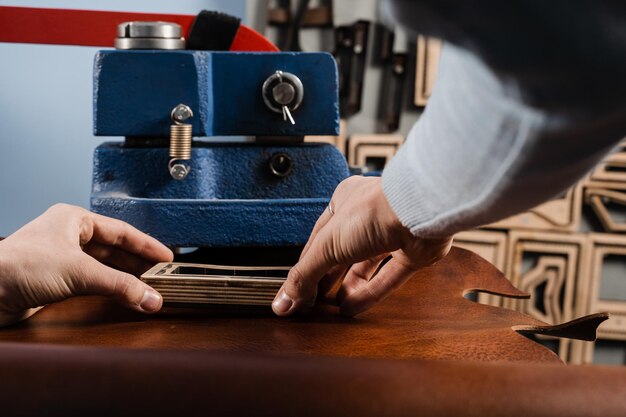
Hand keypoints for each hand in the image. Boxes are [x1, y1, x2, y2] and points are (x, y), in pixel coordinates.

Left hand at [0, 204, 172, 325]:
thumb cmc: (18, 266)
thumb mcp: (79, 272)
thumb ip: (120, 286)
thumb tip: (151, 297)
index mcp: (74, 220)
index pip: (120, 231)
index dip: (146, 245)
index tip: (166, 257)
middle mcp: (69, 236)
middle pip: (114, 249)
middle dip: (138, 263)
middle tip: (161, 275)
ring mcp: (62, 258)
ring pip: (104, 266)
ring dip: (125, 278)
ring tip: (148, 287)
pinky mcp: (56, 280)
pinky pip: (92, 282)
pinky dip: (110, 289)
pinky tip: (123, 295)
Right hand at [272, 176, 452, 316]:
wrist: (418, 211)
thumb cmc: (373, 212)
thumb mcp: (327, 245)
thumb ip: (304, 275)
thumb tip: (282, 303)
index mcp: (343, 204)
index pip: (318, 241)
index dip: (306, 267)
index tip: (294, 292)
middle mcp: (367, 218)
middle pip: (341, 254)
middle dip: (326, 279)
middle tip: (312, 302)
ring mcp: (391, 235)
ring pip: (365, 267)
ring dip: (348, 288)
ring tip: (332, 309)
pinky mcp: (412, 253)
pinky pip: (388, 278)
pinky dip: (369, 294)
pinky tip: (352, 309)